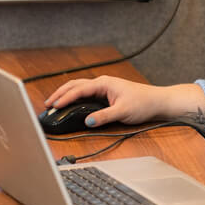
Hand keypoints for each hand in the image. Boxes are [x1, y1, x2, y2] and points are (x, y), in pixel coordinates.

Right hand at [44, 76, 204, 128]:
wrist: (158, 102)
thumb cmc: (143, 103)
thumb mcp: (122, 112)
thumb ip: (103, 117)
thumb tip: (87, 122)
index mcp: (104, 83)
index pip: (78, 89)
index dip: (64, 98)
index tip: (53, 106)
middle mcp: (102, 83)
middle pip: (75, 85)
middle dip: (59, 93)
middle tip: (47, 104)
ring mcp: (104, 87)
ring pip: (79, 87)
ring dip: (66, 94)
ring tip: (54, 103)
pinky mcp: (106, 94)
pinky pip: (85, 93)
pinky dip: (74, 96)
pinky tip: (70, 103)